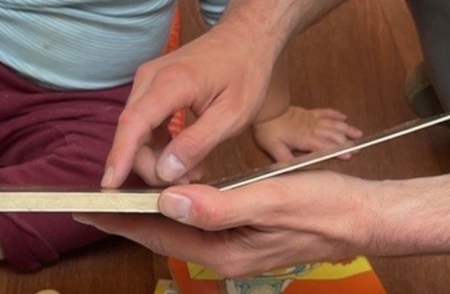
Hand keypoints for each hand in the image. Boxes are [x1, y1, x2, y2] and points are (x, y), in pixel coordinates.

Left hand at [79, 171, 372, 277]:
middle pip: (164, 237)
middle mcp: (224, 255)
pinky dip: (179, 208)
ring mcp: (235, 247)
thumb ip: (220, 204)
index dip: (121, 221)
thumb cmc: (325, 207)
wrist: (364, 215)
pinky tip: (172, 195)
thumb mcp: (273, 199)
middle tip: (90, 203)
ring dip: (150, 214)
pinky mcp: (245, 235)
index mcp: (225, 251)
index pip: (160, 235)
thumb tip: (168, 203)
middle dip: (127, 220)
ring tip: (120, 196)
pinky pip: (201, 222)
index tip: (85, 210)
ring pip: (181, 230)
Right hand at [104, 19, 278, 186]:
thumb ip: (197, 143)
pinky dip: (158, 144)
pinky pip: (145, 122)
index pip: (133, 124)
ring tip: (192, 171)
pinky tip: (183, 156)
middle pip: (132, 131)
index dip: (119, 157)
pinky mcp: (153, 86)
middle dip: (150, 165)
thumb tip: (164, 171)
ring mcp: (149, 79)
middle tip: (186, 182)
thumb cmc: (245, 71)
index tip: (109, 187)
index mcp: (172, 82)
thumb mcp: (232, 115)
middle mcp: (151, 77)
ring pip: (136, 129)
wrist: (247, 37)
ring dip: (156, 157)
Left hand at [253, 107, 362, 162]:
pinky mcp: (309, 113)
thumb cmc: (268, 130)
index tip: (349, 155)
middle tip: (359, 148)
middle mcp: (312, 128)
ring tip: (359, 134)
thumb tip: (294, 169)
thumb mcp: (273, 148)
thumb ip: (285, 159)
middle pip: (334, 135)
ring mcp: (312, 119)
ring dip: (346, 128)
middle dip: (347, 142)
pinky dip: (335, 114)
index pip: (325, 146)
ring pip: (333, 123)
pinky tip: (344, 117)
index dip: (338, 151)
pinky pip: (325, 112)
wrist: (267, 109)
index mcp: (304, 138)